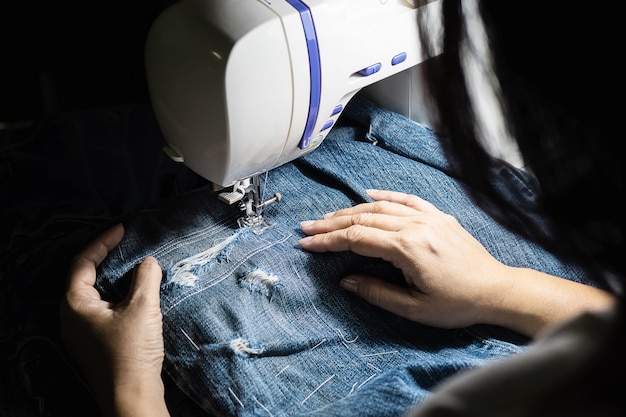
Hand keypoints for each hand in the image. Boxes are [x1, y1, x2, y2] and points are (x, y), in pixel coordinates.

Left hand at [59, 223, 169, 416]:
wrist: (132, 395)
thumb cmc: (131, 352)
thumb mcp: (142, 307)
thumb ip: (145, 278)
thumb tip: (148, 262)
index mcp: (75, 304)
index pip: (83, 262)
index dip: (102, 242)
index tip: (122, 229)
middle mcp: (73, 317)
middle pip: (85, 277)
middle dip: (106, 258)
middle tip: (127, 245)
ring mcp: (83, 332)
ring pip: (96, 294)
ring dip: (114, 278)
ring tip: (135, 265)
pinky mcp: (96, 343)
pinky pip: (103, 309)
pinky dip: (118, 295)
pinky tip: (138, 294)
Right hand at [299, 190, 615, 336]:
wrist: (496, 290)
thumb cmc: (457, 304)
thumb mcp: (414, 308)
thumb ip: (377, 292)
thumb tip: (346, 280)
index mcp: (407, 248)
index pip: (357, 239)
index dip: (328, 241)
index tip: (307, 244)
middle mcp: (415, 226)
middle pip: (363, 219)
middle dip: (331, 224)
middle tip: (307, 228)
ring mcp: (428, 217)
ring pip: (381, 207)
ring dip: (351, 210)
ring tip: (328, 217)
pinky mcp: (438, 216)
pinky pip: (407, 199)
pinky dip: (385, 196)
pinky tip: (369, 194)